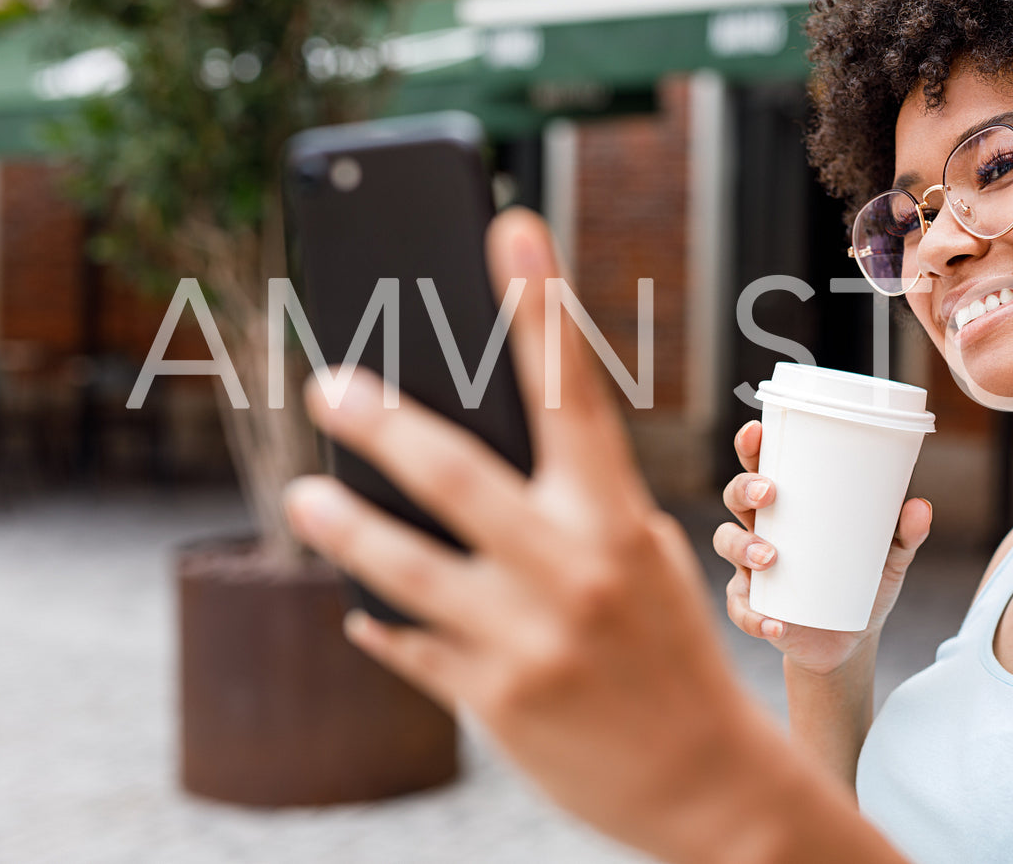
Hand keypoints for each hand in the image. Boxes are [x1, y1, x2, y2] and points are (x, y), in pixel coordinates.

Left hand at [284, 209, 791, 863]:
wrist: (707, 782)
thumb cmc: (670, 651)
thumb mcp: (643, 561)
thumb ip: (571, 511)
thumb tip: (469, 461)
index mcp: (620, 519)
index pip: (574, 393)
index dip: (541, 305)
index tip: (510, 229)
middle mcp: (574, 570)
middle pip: (456, 474)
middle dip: (384, 422)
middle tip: (329, 387)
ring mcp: (529, 639)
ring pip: (406, 567)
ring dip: (344, 528)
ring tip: (304, 501)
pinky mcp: (494, 701)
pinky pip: (411, 646)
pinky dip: (380, 625)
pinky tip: (357, 611)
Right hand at [713, 419, 932, 676]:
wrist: (852, 639)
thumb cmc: (863, 582)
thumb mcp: (889, 557)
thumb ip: (905, 535)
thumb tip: (920, 506)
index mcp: (790, 506)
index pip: (763, 466)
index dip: (752, 447)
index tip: (758, 430)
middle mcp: (764, 529)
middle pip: (735, 496)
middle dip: (744, 489)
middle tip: (769, 493)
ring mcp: (752, 568)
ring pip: (726, 543)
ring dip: (743, 547)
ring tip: (770, 558)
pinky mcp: (755, 606)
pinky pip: (740, 608)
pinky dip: (754, 617)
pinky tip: (775, 624)